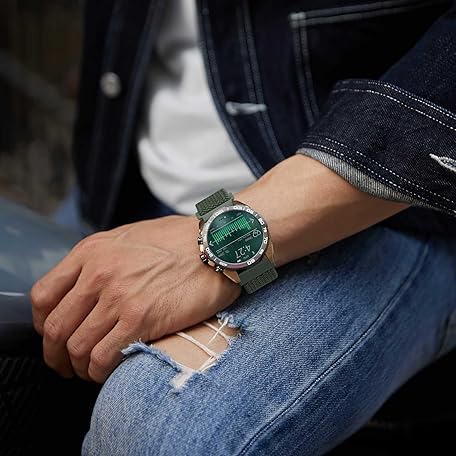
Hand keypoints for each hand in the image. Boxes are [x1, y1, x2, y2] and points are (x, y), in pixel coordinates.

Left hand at [30, 215, 240, 382]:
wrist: (216, 244)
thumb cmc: (179, 241)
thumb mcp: (129, 237)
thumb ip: (101, 260)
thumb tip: (85, 290)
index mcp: (92, 251)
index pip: (43, 296)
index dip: (43, 324)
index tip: (54, 335)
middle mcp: (98, 273)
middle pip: (55, 327)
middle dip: (55, 354)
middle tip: (65, 364)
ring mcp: (118, 297)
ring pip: (76, 348)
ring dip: (78, 367)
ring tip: (90, 370)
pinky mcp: (140, 319)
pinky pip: (103, 357)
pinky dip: (99, 371)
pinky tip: (109, 369)